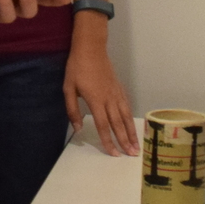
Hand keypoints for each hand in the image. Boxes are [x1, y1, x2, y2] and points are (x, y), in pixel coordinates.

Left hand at [63, 34, 134, 156]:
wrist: (91, 48)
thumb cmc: (77, 68)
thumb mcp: (68, 88)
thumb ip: (72, 110)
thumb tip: (77, 129)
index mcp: (95, 100)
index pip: (103, 125)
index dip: (108, 141)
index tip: (114, 154)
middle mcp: (109, 99)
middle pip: (118, 124)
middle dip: (124, 141)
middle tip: (131, 155)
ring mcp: (116, 93)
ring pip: (126, 116)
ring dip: (131, 132)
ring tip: (136, 145)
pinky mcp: (119, 88)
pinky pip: (127, 106)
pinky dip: (130, 118)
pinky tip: (132, 125)